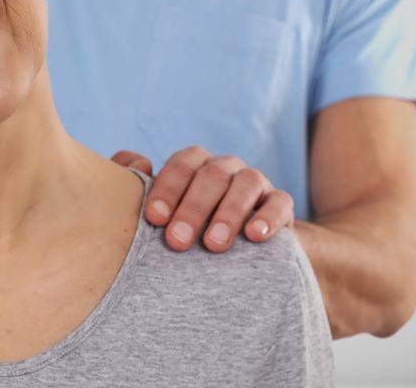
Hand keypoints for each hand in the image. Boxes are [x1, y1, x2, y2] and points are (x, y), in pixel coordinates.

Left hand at [114, 146, 294, 252]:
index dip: (167, 188)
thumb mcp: (159, 208)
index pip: (182, 165)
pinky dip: (269, 217)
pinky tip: (255, 236)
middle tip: (177, 242)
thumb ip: (135, 180)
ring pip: (247, 183)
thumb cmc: (186, 226)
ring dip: (229, 213)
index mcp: (196, 164)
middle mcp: (226, 168)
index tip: (154, 218)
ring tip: (214, 245)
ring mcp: (256, 183)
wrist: (238, 251)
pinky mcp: (280, 204)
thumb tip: (140, 165)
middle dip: (193, 208)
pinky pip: (280, 202)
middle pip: (212, 175)